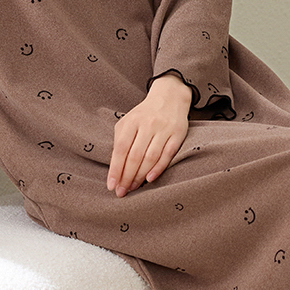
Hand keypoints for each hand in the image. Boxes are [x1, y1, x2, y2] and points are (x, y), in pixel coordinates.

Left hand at [107, 74, 191, 197]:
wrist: (169, 97)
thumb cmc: (144, 115)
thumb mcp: (128, 122)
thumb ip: (121, 141)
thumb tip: (115, 168)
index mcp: (131, 121)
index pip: (121, 149)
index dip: (115, 169)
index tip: (111, 185)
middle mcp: (147, 125)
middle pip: (134, 156)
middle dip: (127, 177)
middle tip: (122, 192)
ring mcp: (163, 129)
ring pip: (150, 157)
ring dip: (140, 176)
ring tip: (133, 188)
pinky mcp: (177, 134)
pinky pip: (167, 154)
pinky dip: (158, 168)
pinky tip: (150, 179)